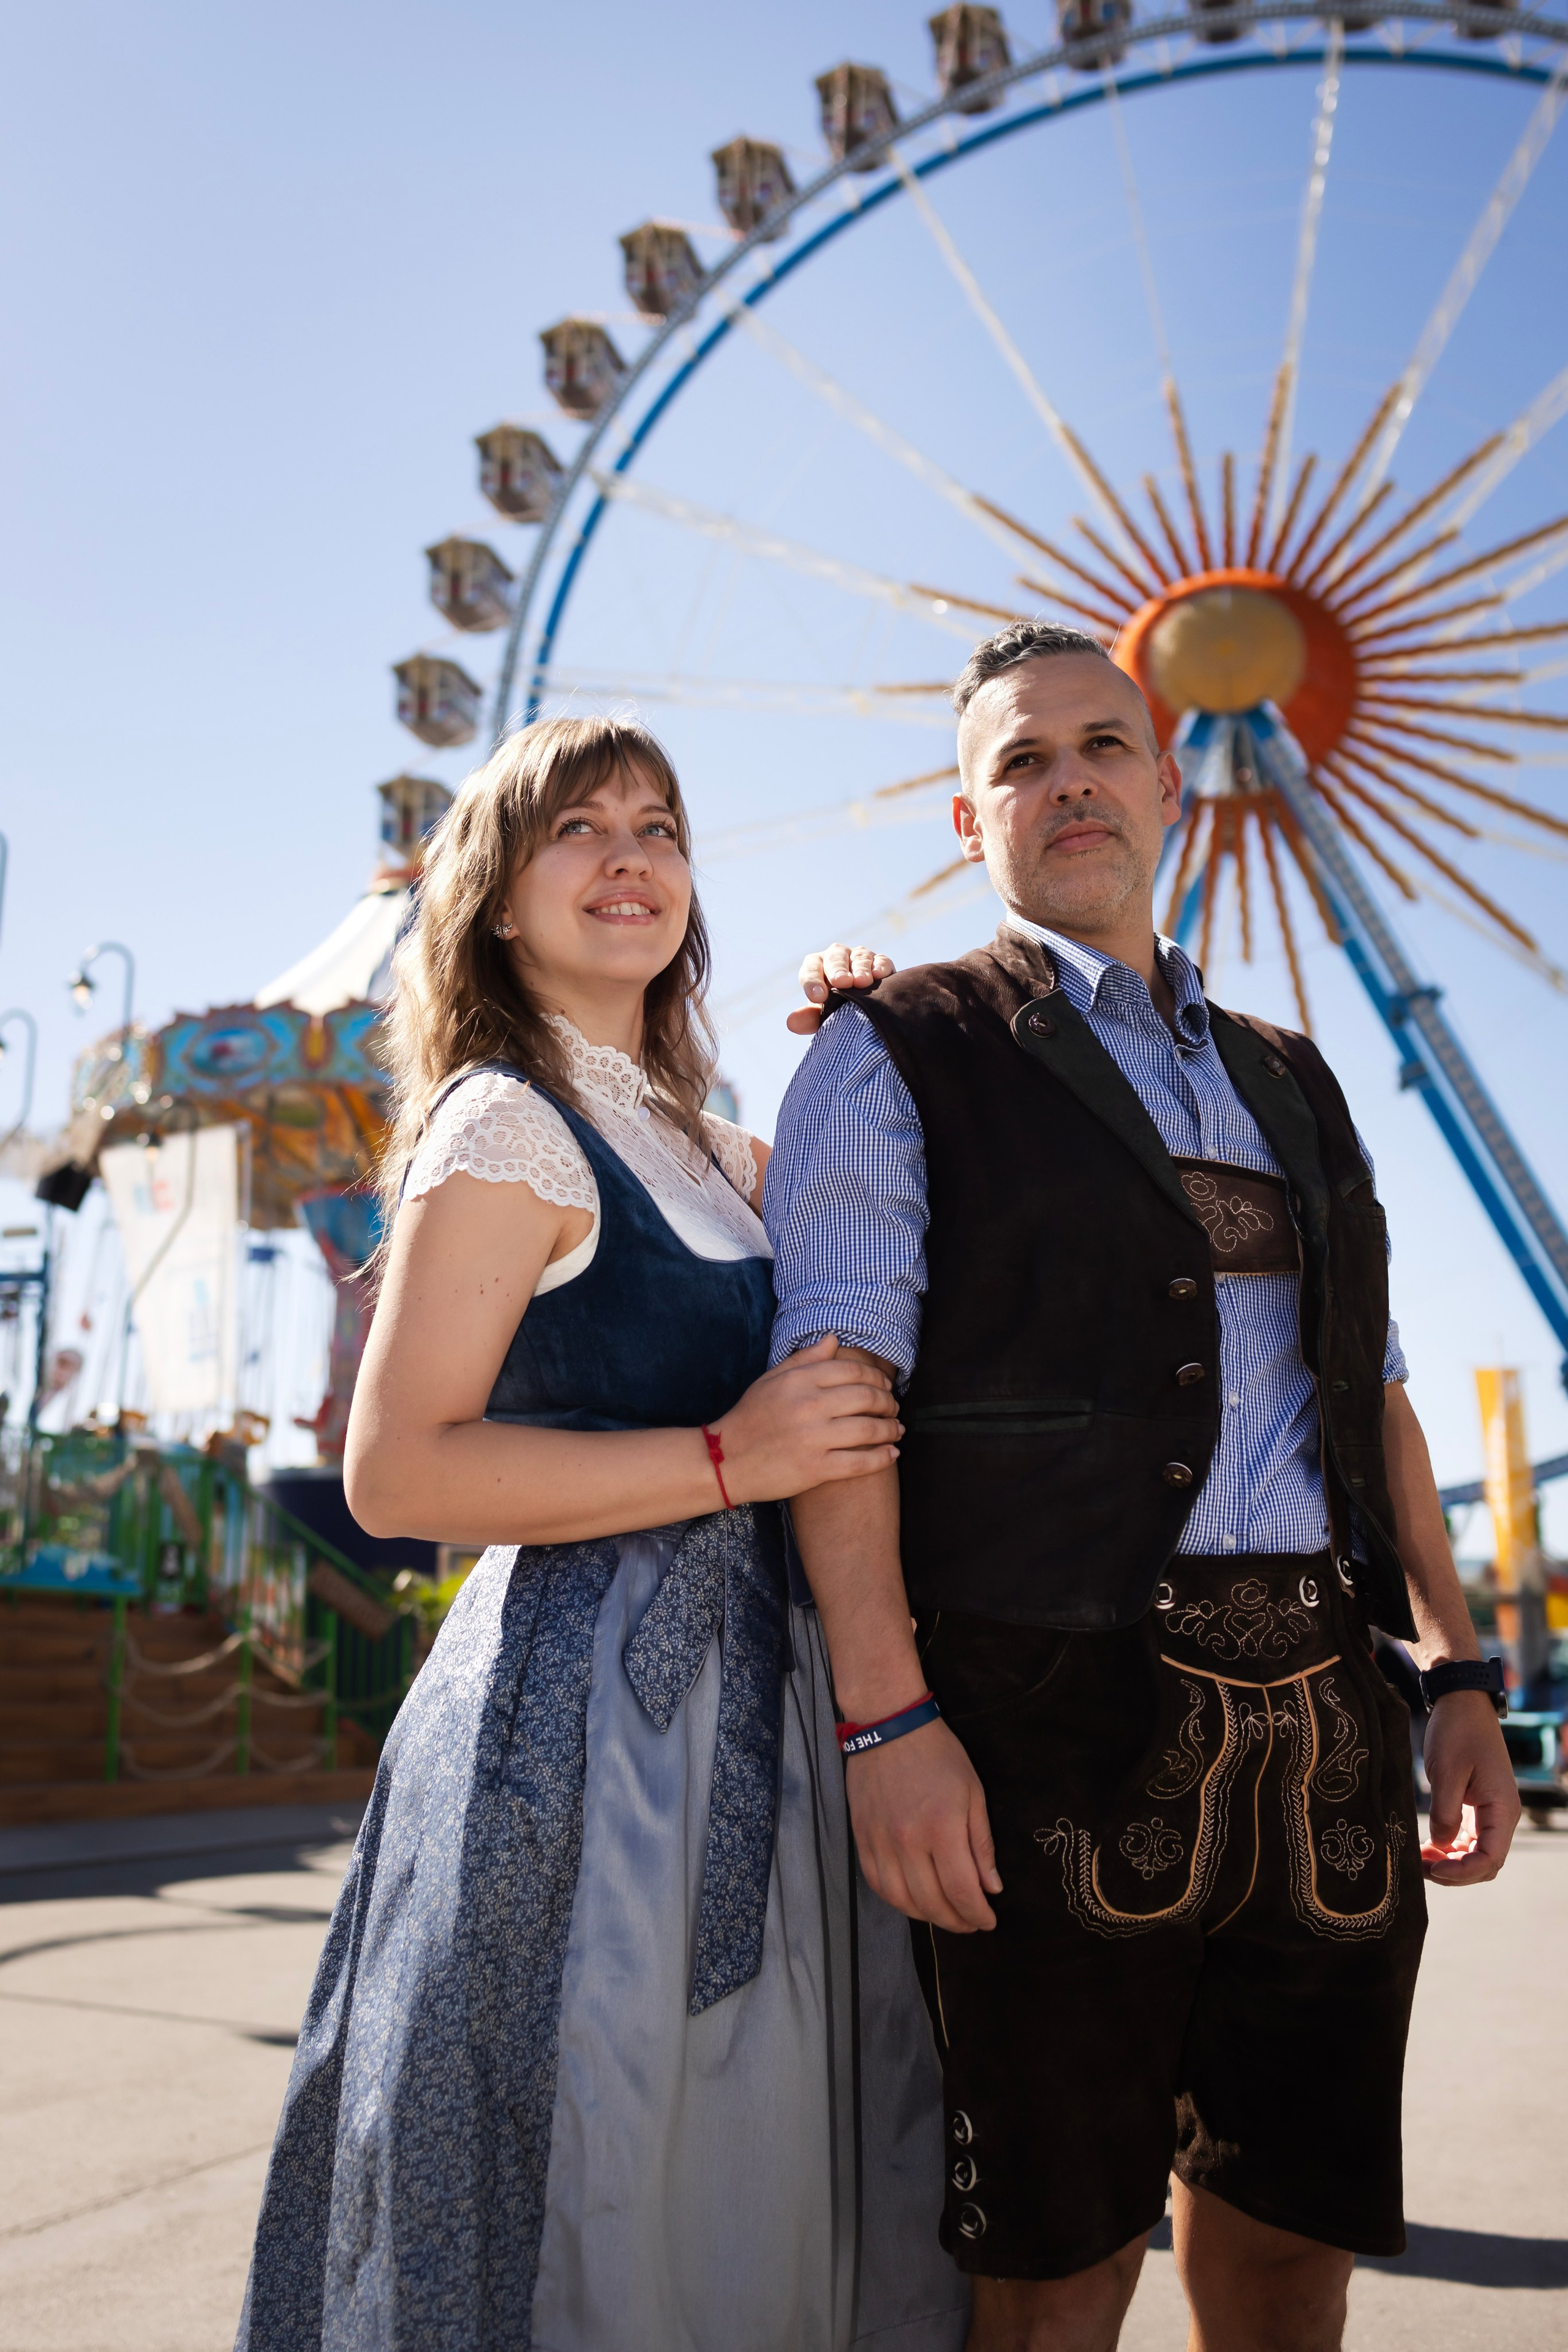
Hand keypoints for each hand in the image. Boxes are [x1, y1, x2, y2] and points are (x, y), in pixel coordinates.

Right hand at [713, 1335, 901, 1501]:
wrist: (725, 1460)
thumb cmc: (749, 1417)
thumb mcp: (770, 1380)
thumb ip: (804, 1359)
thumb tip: (834, 1339)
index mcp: (798, 1381)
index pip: (852, 1371)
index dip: (876, 1377)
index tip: (885, 1385)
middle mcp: (808, 1406)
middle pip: (866, 1397)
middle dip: (888, 1402)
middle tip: (894, 1407)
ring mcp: (813, 1438)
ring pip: (869, 1429)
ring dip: (891, 1428)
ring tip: (897, 1429)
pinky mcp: (815, 1469)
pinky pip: (860, 1463)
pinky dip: (882, 1458)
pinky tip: (891, 1454)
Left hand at [787, 942, 895, 1035]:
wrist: (866, 1008)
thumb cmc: (837, 1009)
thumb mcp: (823, 1016)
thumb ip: (809, 1018)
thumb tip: (792, 1023)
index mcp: (817, 967)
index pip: (810, 969)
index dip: (813, 981)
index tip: (818, 997)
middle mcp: (837, 957)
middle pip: (834, 958)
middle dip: (837, 970)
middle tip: (842, 983)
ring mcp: (859, 957)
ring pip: (859, 957)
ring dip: (860, 969)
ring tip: (862, 982)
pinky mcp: (881, 962)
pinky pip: (880, 960)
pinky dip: (880, 966)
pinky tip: (879, 975)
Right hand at [846, 1718, 1001, 1931]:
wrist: (888, 1727)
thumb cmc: (939, 1755)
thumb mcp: (973, 1793)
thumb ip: (982, 1844)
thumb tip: (991, 1888)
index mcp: (942, 1829)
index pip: (961, 1891)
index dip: (977, 1914)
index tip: (989, 1921)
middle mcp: (908, 1842)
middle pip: (932, 1904)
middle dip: (956, 1922)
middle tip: (970, 1923)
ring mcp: (880, 1843)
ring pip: (902, 1901)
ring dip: (927, 1917)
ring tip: (944, 1915)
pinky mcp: (862, 1839)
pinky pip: (878, 1885)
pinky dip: (897, 1901)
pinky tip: (914, 1900)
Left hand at [1420, 1689, 1519, 1885]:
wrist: (1461, 1702)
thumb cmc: (1457, 1732)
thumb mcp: (1447, 1772)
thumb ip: (1445, 1813)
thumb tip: (1440, 1846)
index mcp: (1502, 1808)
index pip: (1490, 1858)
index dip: (1463, 1872)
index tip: (1433, 1870)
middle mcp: (1502, 1814)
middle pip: (1485, 1862)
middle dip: (1455, 1872)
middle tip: (1420, 1869)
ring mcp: (1490, 1810)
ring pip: (1476, 1852)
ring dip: (1451, 1861)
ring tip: (1419, 1860)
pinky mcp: (1476, 1804)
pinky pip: (1468, 1838)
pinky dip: (1449, 1847)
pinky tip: (1426, 1847)